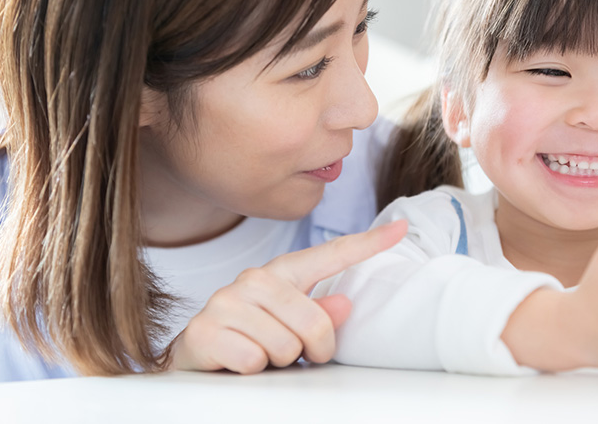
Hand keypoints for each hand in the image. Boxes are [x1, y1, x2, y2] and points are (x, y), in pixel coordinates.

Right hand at [167, 220, 407, 373]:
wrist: (196, 356)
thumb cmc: (252, 337)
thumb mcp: (290, 326)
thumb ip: (318, 315)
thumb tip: (343, 305)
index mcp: (281, 273)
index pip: (330, 255)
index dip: (368, 242)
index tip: (401, 228)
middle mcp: (253, 279)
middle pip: (314, 322)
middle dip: (312, 350)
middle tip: (295, 355)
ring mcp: (226, 301)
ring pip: (284, 346)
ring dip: (277, 361)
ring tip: (260, 353)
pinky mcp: (205, 330)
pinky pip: (253, 360)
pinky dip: (251, 370)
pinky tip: (237, 361)